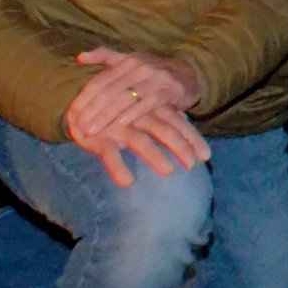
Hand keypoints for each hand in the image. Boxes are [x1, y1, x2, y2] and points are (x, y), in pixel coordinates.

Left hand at [64, 48, 199, 145]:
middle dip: (91, 111)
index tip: (70, 117)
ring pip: (126, 98)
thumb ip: (106, 57)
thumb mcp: (130, 60)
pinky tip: (121, 124)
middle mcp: (140, 68)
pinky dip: (134, 113)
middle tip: (77, 129)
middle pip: (109, 91)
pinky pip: (149, 103)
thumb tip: (79, 56)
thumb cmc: (153, 72)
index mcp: (127, 61)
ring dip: (107, 116)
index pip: (99, 81)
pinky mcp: (170, 91)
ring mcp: (156, 79)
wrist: (189, 74)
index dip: (83, 100)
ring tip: (92, 131)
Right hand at [74, 107, 208, 189]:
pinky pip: (108, 153)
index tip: (206, 156)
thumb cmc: (118, 111)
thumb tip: (186, 122)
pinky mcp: (98, 137)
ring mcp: (119, 126)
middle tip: (193, 165)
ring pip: (140, 140)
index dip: (192, 138)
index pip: (177, 123)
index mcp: (151, 109)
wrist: (80, 105)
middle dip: (180, 147)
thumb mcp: (143, 111)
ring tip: (168, 171)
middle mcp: (138, 116)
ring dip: (154, 155)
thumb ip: (163, 115)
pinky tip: (127, 182)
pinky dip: (117, 167)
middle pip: (164, 130)